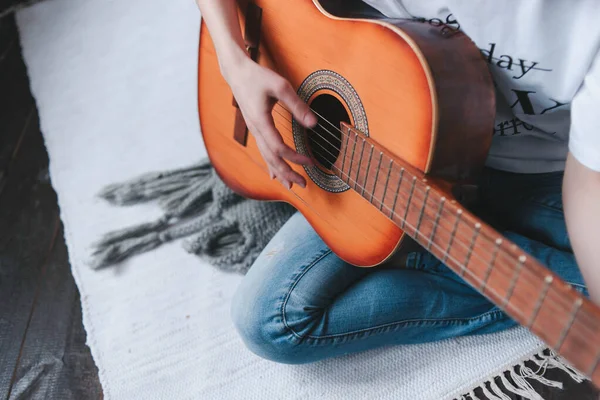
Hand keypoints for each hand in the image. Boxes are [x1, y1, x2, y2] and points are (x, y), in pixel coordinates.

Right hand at [226, 58, 316, 188]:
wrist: (237, 72)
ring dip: (279, 172)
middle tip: (303, 184)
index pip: (279, 148)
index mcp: (261, 122)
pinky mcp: (255, 128)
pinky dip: (270, 164)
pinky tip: (274, 175)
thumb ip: (297, 105)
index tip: (310, 161)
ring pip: (266, 157)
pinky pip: (263, 151)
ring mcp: (254, 131)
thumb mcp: (281, 86)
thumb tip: (314, 124)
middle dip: (287, 173)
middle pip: (271, 159)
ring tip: (291, 184)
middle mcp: (256, 130)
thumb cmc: (258, 77)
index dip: (295, 157)